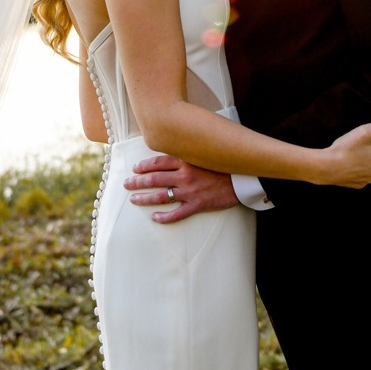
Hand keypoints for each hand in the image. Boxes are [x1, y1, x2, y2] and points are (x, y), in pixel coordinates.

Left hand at [123, 155, 238, 222]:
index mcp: (186, 161)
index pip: (158, 162)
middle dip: (138, 182)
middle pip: (154, 179)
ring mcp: (190, 191)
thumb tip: (173, 151)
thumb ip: (188, 153)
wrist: (243, 180)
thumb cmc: (224, 165)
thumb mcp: (204, 154)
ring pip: (161, 196)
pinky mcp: (197, 205)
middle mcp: (184, 176)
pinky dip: (164, 217)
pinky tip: (155, 218)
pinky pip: (177, 214)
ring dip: (145, 198)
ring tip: (134, 200)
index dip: (144, 166)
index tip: (135, 168)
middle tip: (127, 184)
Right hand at [321, 110, 370, 187]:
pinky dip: (358, 171)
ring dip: (367, 163)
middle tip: (362, 146)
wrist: (325, 167)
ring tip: (354, 155)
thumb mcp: (364, 131)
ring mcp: (367, 180)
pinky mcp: (357, 185)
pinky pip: (362, 177)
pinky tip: (349, 165)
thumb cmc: (344, 149)